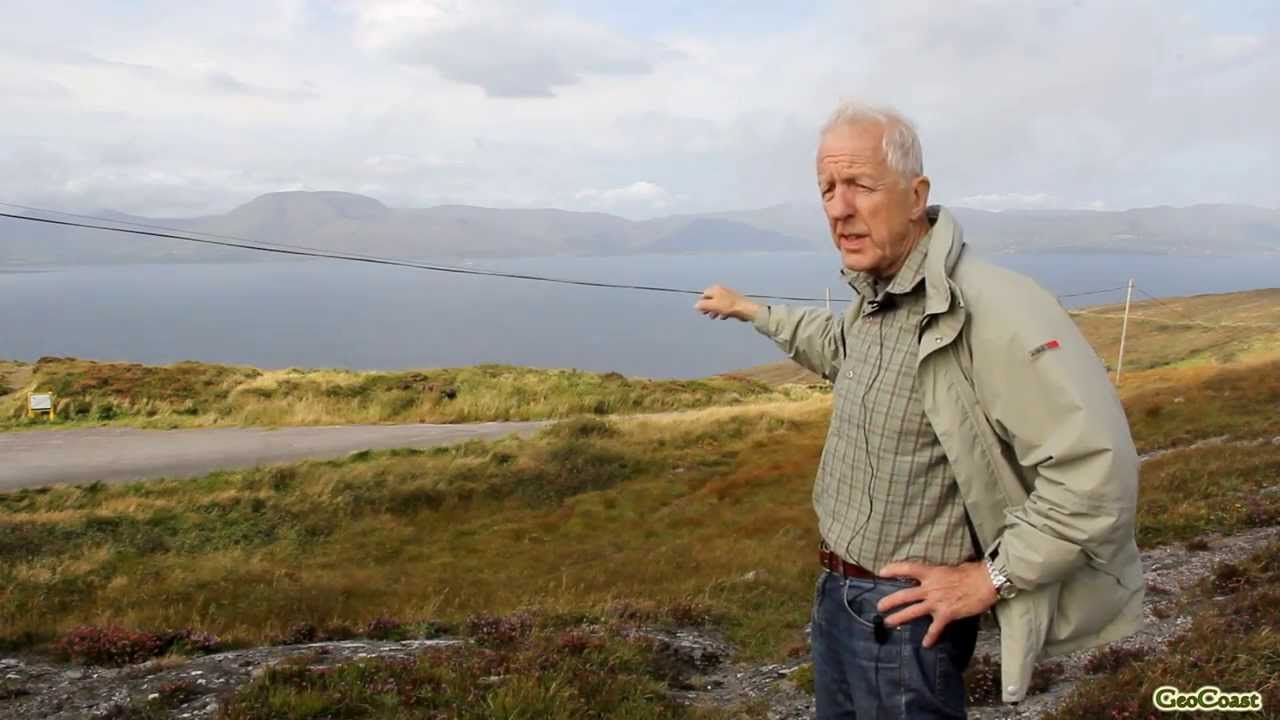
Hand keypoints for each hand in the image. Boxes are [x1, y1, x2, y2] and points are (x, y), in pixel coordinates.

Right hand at [694, 284, 761, 320]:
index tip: (700, 310)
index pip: (704, 294)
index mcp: (716, 289)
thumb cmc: (729, 306)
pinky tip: (723, 317)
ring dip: (715, 310)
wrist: (746, 309)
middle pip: (711, 299)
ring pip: (718, 303)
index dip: (701, 303)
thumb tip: (695, 306)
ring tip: (714, 317)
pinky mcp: (734, 302)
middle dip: (708, 307)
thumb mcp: (712, 306)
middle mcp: (722, 290)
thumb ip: (703, 305)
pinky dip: (722, 312)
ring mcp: (728, 296)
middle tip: (706, 314)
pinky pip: (725, 307)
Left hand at [874, 560, 996, 647]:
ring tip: (888, 622)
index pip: (907, 568)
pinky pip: (935, 628)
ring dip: (899, 618)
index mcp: (931, 573)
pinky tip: (926, 644)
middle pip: (904, 595)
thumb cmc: (973, 572)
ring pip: (913, 611)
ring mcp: (937, 602)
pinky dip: (930, 637)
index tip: (881, 572)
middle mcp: (930, 588)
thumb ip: (941, 574)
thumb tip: (940, 576)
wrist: (986, 582)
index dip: (893, 570)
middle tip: (879, 607)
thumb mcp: (952, 568)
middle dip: (890, 601)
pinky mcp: (946, 614)